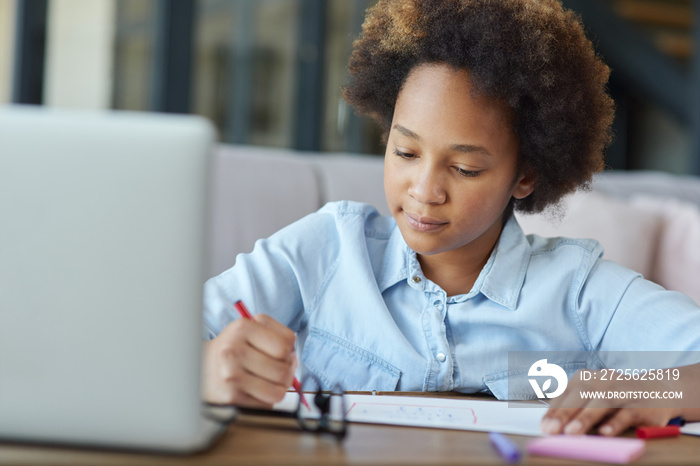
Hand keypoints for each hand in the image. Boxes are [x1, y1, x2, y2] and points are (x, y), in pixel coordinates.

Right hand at [202, 314, 297, 407]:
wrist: (199, 365)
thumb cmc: (233, 347)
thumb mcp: (251, 328)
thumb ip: (278, 334)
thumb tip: (294, 358)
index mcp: (242, 328)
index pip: (285, 345)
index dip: (289, 352)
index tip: (281, 353)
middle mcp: (233, 351)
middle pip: (283, 370)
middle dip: (287, 372)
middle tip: (277, 369)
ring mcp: (231, 376)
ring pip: (278, 391)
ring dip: (279, 387)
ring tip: (269, 380)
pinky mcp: (231, 397)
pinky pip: (266, 404)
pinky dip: (266, 398)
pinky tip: (256, 389)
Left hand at [541, 368, 681, 435]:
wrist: (659, 390)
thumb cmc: (616, 396)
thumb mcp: (593, 395)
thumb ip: (575, 407)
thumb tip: (553, 426)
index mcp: (586, 377)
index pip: (566, 393)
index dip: (554, 410)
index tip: (543, 426)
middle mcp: (603, 380)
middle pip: (580, 395)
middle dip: (564, 413)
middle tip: (551, 430)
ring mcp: (623, 391)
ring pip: (602, 402)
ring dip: (585, 418)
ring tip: (572, 432)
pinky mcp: (641, 405)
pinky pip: (626, 414)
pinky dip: (615, 423)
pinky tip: (604, 432)